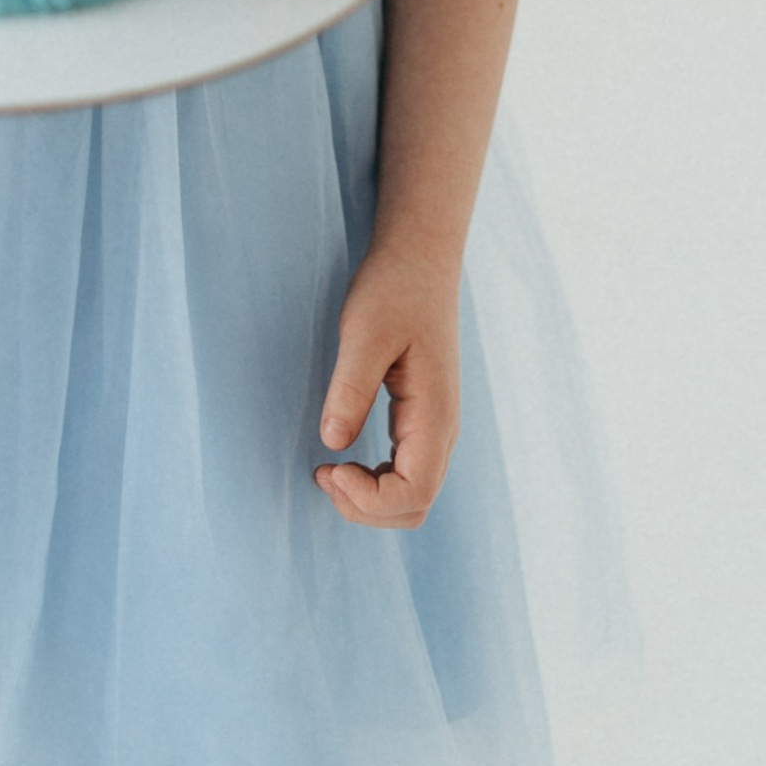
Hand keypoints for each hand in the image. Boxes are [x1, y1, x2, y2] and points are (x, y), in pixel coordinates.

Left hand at [312, 244, 461, 528]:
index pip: (414, 493)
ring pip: (413, 495)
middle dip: (366, 508)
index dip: (368, 499)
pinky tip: (344, 459)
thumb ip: (351, 389)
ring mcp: (436, 426)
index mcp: (436, 414)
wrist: (420, 257)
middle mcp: (443, 429)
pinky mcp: (423, 418)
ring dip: (370, 499)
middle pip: (416, 506)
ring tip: (328, 470)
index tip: (327, 468)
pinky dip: (375, 483)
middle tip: (322, 473)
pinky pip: (407, 473)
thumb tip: (332, 444)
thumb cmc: (394, 288)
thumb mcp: (365, 333)